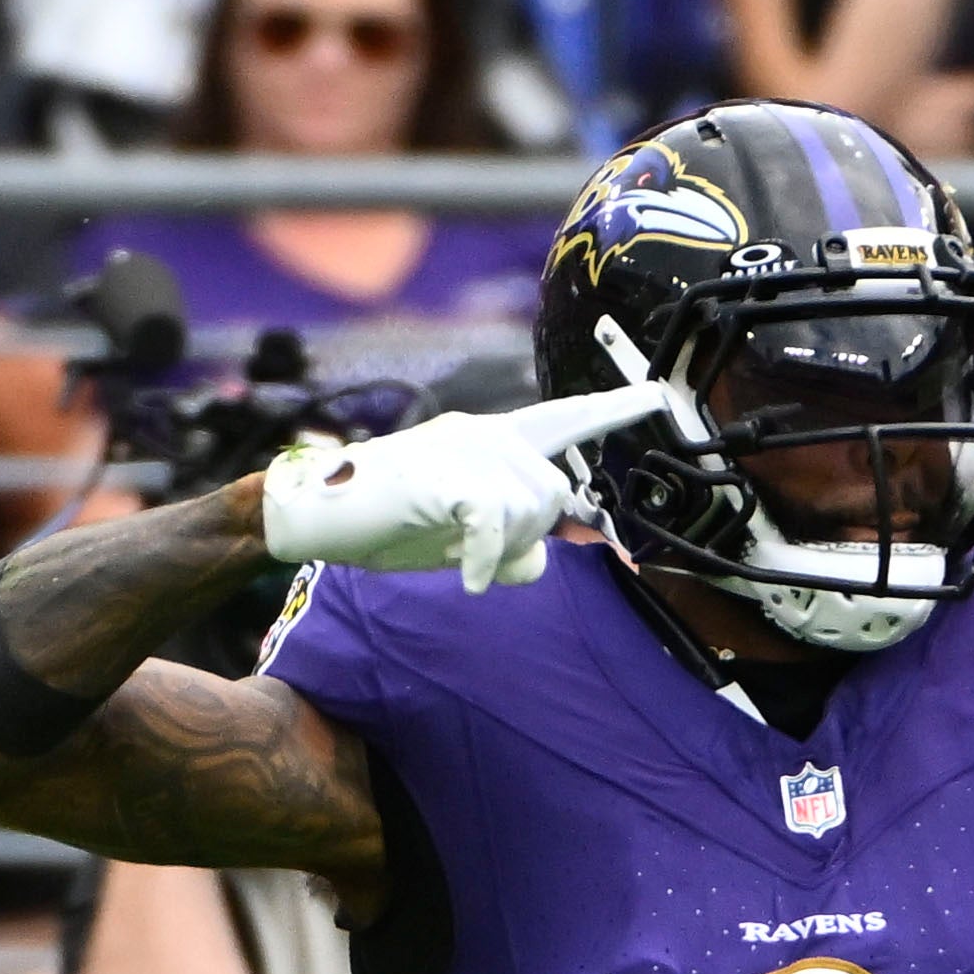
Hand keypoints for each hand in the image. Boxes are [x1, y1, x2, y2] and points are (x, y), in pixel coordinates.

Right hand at [259, 383, 679, 592]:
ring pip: (533, 512)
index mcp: (491, 439)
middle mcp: (484, 432)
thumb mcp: (456, 536)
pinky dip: (482, 561)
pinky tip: (466, 578)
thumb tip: (534, 563)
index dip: (612, 411)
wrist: (315, 512)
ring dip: (503, 547)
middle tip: (473, 548)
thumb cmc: (384, 523)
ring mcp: (463, 448)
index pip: (563, 420)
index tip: (658, 396)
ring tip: (454, 546)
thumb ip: (504, 543)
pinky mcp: (445, 475)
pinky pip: (494, 527)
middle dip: (527, 537)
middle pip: (554, 495)